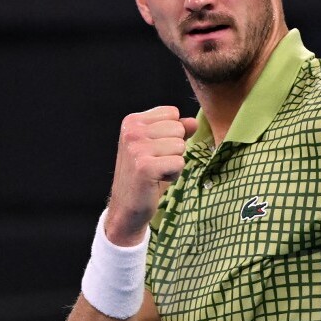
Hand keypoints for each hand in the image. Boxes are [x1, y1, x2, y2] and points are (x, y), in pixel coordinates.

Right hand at [106, 106, 197, 245]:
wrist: (127, 208)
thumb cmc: (146, 176)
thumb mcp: (160, 148)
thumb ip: (177, 131)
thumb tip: (193, 121)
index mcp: (133, 121)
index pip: (172, 113)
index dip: (171, 134)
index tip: (155, 150)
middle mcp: (132, 131)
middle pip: (178, 128)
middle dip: (174, 149)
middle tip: (156, 164)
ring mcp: (137, 148)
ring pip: (180, 146)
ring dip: (174, 163)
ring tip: (156, 172)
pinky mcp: (145, 166)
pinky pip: (179, 163)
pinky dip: (173, 175)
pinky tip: (156, 181)